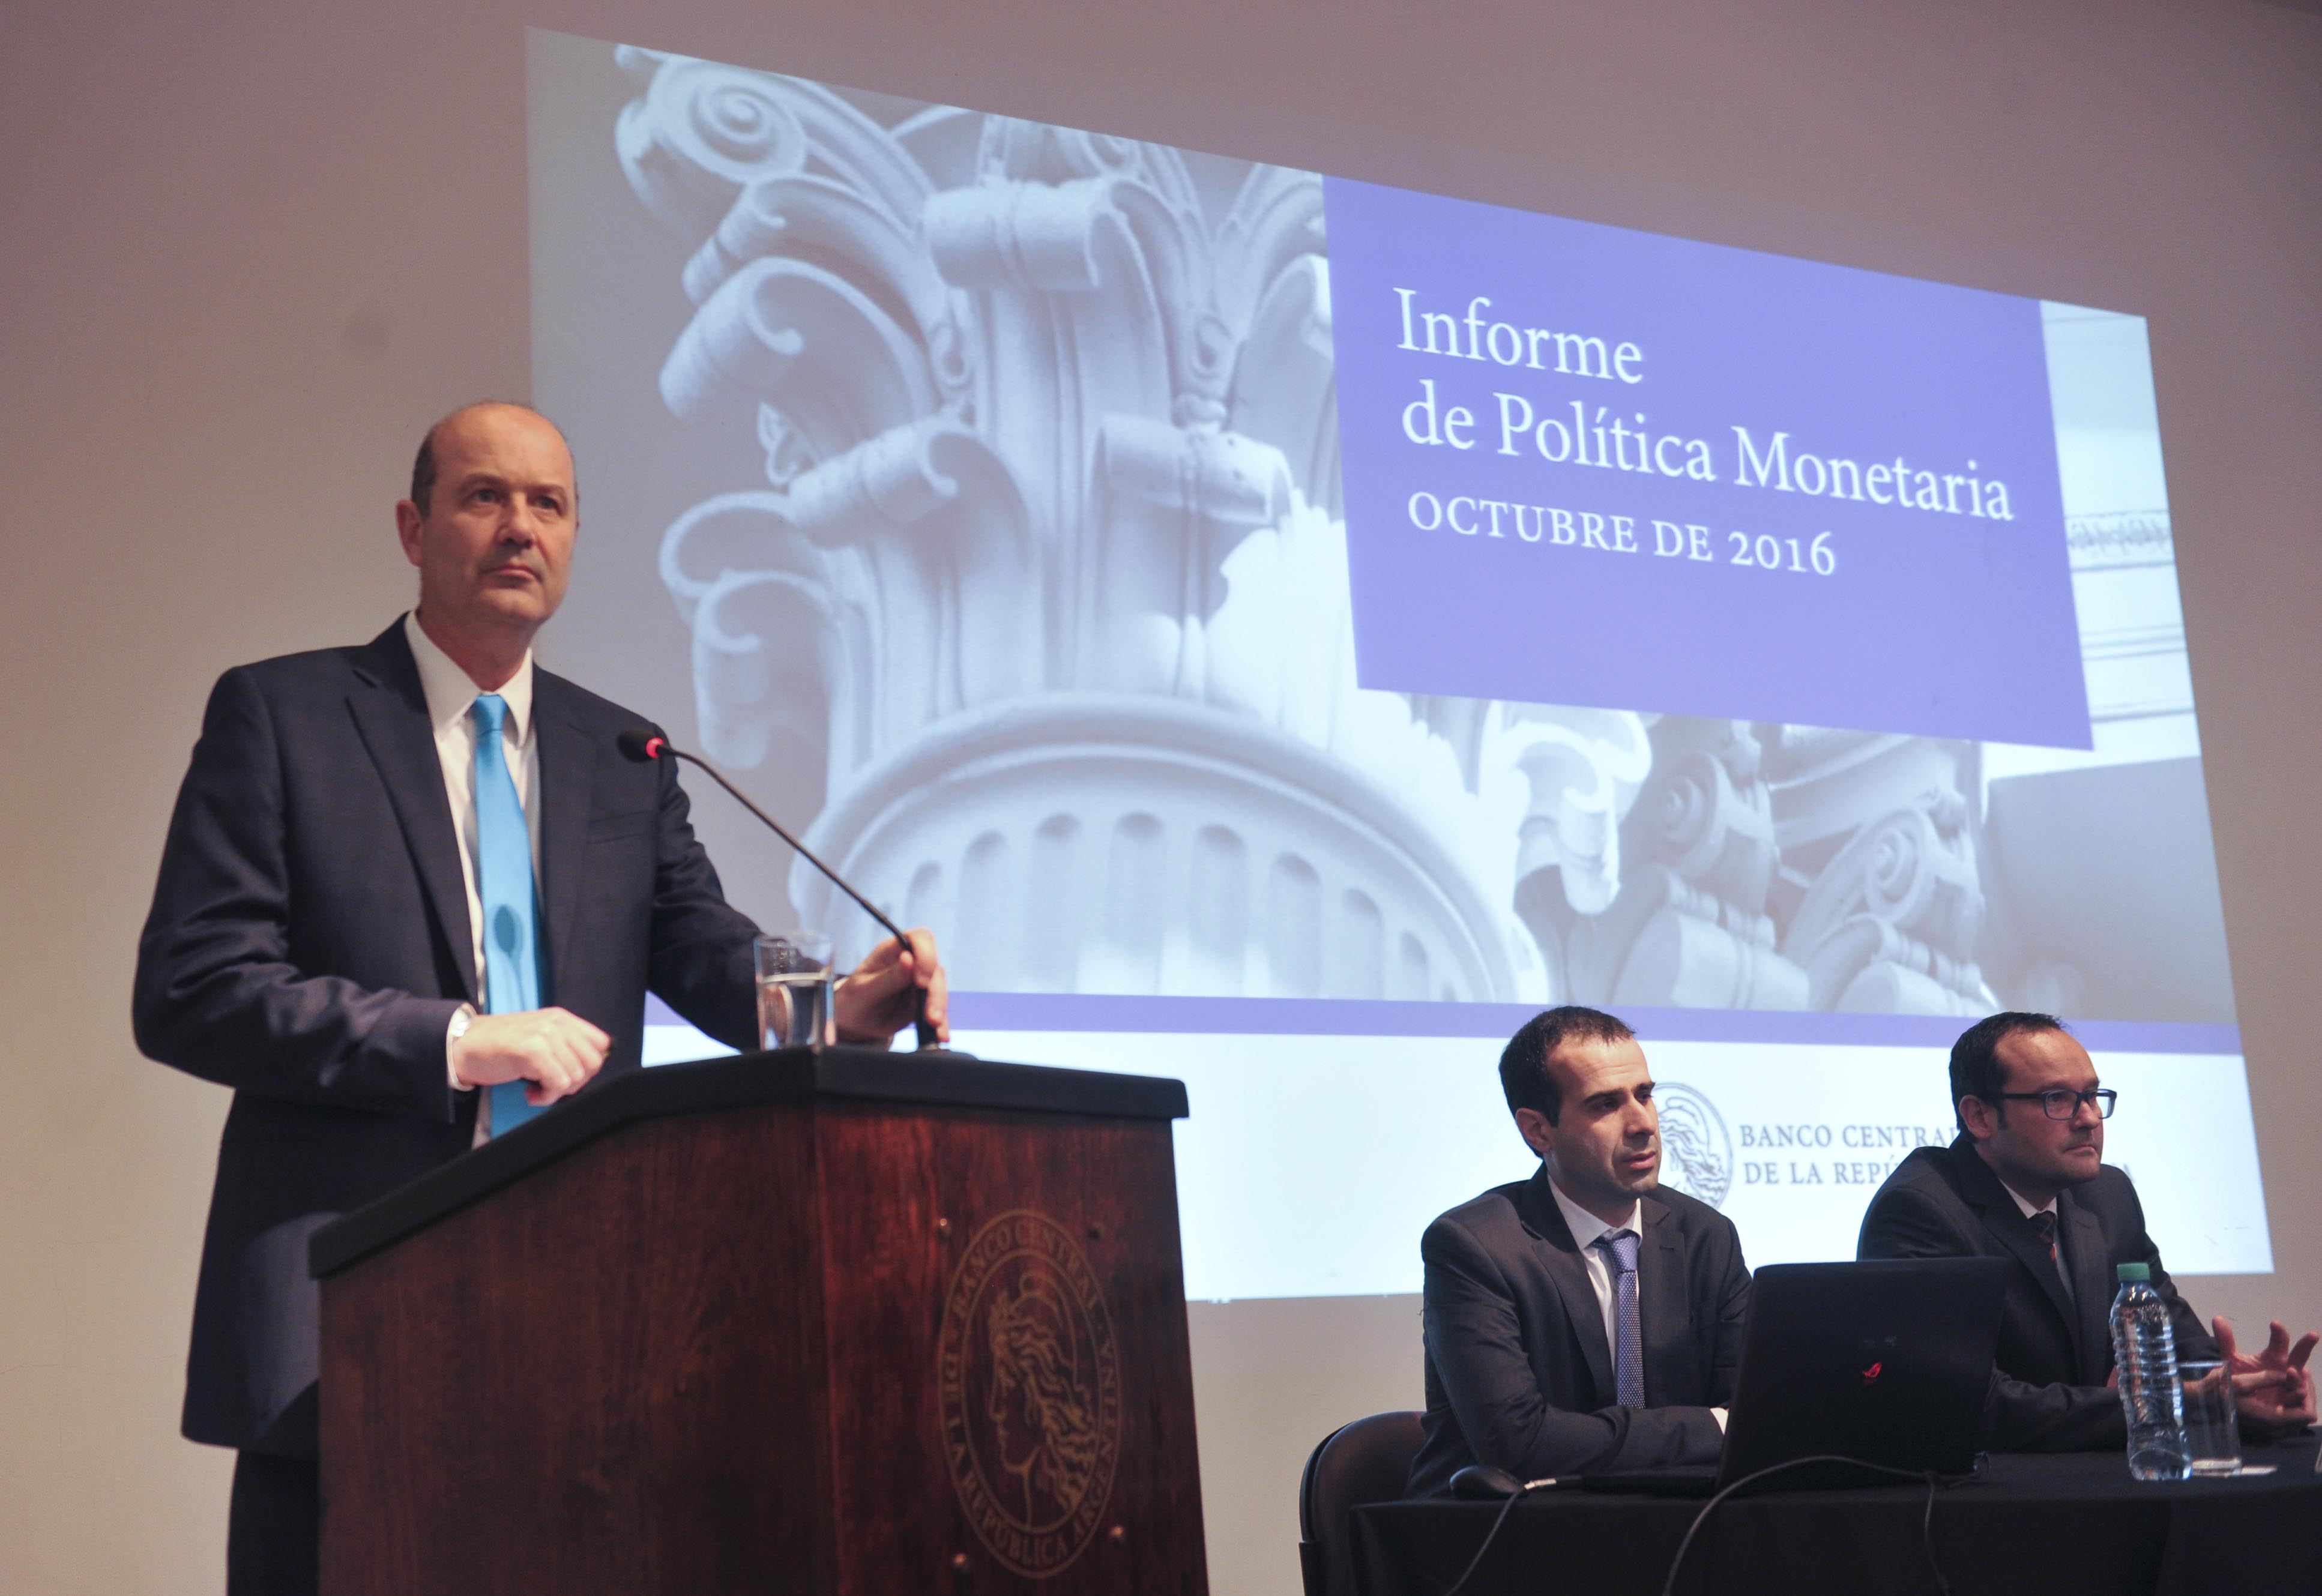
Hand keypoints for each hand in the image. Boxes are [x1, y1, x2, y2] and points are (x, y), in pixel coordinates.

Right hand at [453, 1007, 611, 1105]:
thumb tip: (590, 1067)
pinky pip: (558, 1084)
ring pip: (576, 1076)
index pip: (601, 1044)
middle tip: (552, 1085)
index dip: (588, 1066)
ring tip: (537, 1088)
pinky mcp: (533, 1051)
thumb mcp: (539, 1037)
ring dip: (557, 1091)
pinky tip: (530, 1093)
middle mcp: (557, 1023)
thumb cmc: (500, 1047)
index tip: (567, 1073)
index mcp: (562, 1018)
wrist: (463, 1046)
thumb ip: (564, 1045)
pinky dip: (546, 1097)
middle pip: (593, 1063)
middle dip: (576, 1082)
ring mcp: (545, 1035)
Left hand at [832, 927, 947, 1044]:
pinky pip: (938, 1009)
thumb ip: (888, 977)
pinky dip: (941, 1023)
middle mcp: (910, 963)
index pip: (919, 939)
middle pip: (934, 968)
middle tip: (930, 1016)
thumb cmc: (853, 1000)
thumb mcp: (864, 990)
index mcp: (892, 951)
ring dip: (940, 1009)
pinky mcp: (924, 1001)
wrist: (854, 1023)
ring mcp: (919, 982)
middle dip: (935, 993)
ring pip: (939, 989)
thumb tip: (908, 959)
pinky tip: (940, 1034)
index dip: (926, 955)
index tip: (921, 980)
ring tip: (934, 1027)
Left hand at [2214, 1316, 2319, 1426]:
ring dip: (2297, 1377)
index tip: (2274, 1324)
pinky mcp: (2296, 1408)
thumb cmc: (2240, 1381)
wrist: (2239, 1408)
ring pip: (2300, 1382)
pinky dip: (2303, 1400)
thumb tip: (2217, 1318)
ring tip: (2290, 1372)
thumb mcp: (2232, 1362)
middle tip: (2312, 1334)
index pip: (2280, 1342)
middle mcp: (2286, 1372)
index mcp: (2274, 1358)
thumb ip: (2226, 1341)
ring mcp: (2292, 1390)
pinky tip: (2298, 1393)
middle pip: (2299, 1357)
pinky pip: (2305, 1405)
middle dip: (2305, 1346)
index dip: (2279, 1333)